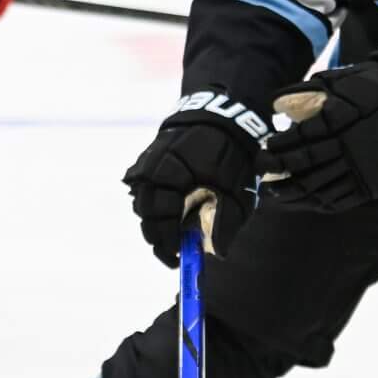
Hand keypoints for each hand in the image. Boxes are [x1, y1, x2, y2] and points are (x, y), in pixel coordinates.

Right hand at [124, 90, 268, 261]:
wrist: (222, 119)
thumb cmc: (231, 156)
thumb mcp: (236, 192)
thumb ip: (226, 223)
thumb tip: (217, 255)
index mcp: (171, 177)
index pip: (160, 220)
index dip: (167, 243)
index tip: (178, 258)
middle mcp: (151, 171)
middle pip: (145, 214)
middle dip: (158, 236)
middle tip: (174, 250)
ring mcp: (146, 164)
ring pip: (141, 202)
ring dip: (155, 220)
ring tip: (173, 230)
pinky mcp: (147, 161)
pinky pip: (143, 188)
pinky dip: (153, 202)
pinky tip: (170, 209)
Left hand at [258, 41, 377, 211]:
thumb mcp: (346, 80)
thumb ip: (310, 91)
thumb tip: (277, 104)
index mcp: (340, 119)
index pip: (298, 138)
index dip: (277, 146)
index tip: (264, 148)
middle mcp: (348, 146)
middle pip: (303, 163)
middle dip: (277, 169)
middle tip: (260, 171)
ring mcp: (362, 169)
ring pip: (318, 186)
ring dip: (291, 191)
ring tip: (273, 191)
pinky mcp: (373, 185)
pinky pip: (339, 200)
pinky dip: (316, 203)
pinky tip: (301, 200)